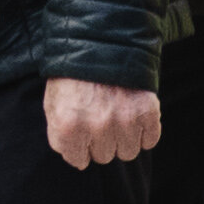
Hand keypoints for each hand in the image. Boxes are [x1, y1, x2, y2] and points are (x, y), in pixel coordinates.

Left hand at [42, 74, 162, 170]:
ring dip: (124, 138)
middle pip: (105, 156)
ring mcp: (123, 120)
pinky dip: (144, 131)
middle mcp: (96, 127)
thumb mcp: (53, 105)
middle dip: (101, 141)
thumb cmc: (72, 75)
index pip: (79, 160)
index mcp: (68, 127)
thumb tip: (79, 162)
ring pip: (128, 152)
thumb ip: (61, 138)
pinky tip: (134, 115)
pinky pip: (150, 140)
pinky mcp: (147, 112)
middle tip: (100, 118)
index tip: (82, 130)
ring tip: (117, 116)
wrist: (99, 41)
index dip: (80, 146)